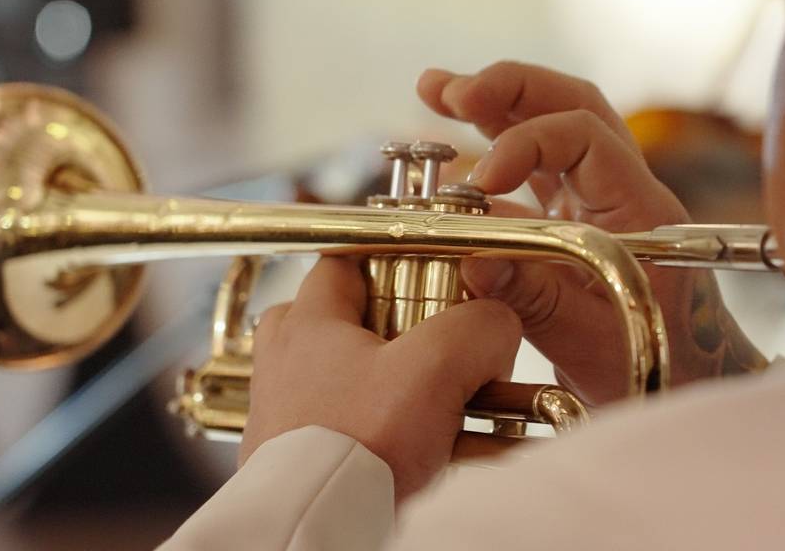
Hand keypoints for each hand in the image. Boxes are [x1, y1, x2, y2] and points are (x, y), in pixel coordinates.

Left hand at [239, 257, 520, 500]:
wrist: (314, 527)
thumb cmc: (354, 445)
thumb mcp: (433, 370)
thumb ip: (476, 331)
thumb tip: (496, 325)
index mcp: (307, 322)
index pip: (346, 261)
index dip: (393, 260)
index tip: (433, 275)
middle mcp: (288, 360)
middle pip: (350, 320)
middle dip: (402, 333)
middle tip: (442, 350)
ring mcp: (287, 408)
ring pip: (356, 379)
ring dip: (405, 390)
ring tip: (452, 409)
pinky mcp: (298, 453)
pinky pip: (355, 428)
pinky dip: (394, 433)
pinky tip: (440, 453)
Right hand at [417, 62, 765, 404]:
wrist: (682, 381)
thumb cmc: (655, 365)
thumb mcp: (588, 341)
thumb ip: (533, 297)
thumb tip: (471, 260)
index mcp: (638, 209)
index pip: (585, 137)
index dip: (528, 143)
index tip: (481, 180)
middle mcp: (619, 190)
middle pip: (569, 105)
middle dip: (507, 90)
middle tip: (449, 91)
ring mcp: (593, 201)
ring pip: (549, 126)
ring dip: (493, 105)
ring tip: (434, 90)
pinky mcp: (568, 220)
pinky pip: (528, 173)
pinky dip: (485, 156)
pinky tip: (445, 161)